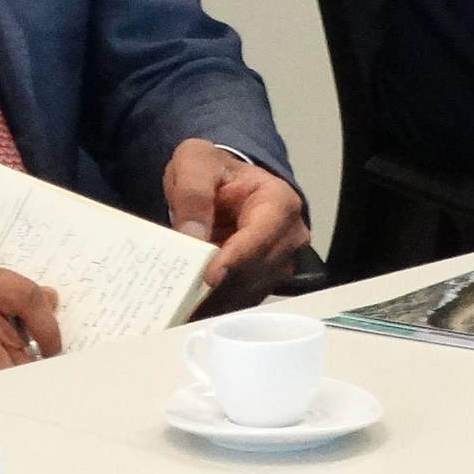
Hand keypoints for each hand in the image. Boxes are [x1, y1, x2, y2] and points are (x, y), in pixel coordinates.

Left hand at [165, 140, 310, 309]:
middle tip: (184, 301)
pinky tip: (192, 310)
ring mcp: (282, 262)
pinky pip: (243, 299)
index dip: (236, 258)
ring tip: (183, 310)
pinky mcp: (266, 280)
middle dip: (223, 284)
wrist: (223, 184)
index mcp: (280, 201)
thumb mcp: (195, 163)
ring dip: (218, 301)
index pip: (262, 235)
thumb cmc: (214, 170)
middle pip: (258, 268)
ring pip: (251, 290)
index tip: (210, 278)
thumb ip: (193, 193)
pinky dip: (218, 306)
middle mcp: (290, 235)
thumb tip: (192, 235)